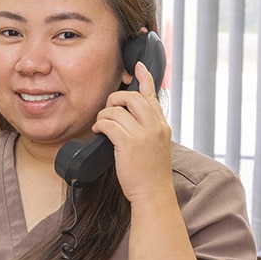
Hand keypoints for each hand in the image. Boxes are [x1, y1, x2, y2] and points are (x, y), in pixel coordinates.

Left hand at [94, 60, 173, 204]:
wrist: (153, 193)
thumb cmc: (149, 172)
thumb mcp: (154, 145)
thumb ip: (146, 129)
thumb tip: (126, 117)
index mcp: (161, 124)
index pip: (152, 95)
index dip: (144, 78)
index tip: (137, 66)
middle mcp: (155, 125)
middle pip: (132, 97)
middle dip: (115, 100)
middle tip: (108, 112)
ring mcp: (144, 134)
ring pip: (117, 109)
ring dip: (104, 115)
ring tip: (102, 126)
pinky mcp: (129, 143)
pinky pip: (108, 123)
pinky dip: (100, 125)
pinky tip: (99, 131)